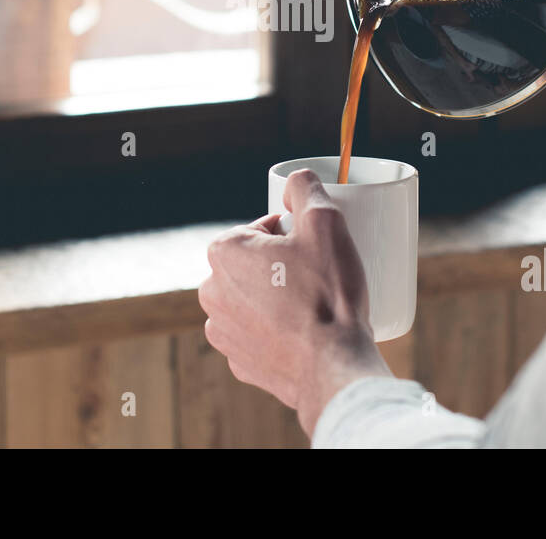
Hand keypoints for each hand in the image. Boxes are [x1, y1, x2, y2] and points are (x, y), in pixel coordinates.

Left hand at [198, 169, 392, 435]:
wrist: (333, 366)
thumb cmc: (327, 293)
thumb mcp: (325, 222)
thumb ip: (305, 187)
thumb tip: (295, 180)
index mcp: (224, 252)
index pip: (262, 228)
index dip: (293, 235)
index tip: (314, 251)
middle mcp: (211, 291)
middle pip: (254, 263)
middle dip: (282, 265)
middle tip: (317, 277)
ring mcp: (222, 331)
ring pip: (253, 298)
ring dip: (276, 297)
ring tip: (312, 306)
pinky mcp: (238, 362)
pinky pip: (258, 333)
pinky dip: (277, 330)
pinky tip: (303, 333)